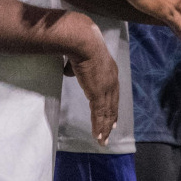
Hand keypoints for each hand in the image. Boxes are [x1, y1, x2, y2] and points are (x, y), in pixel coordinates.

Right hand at [63, 13, 119, 144]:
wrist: (83, 41)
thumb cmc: (79, 43)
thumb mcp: (79, 55)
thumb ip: (76, 65)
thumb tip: (68, 69)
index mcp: (109, 70)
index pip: (112, 92)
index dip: (112, 104)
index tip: (112, 115)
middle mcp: (112, 80)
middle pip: (112, 104)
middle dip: (111, 118)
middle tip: (110, 130)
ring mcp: (106, 88)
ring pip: (107, 113)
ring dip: (104, 127)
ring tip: (102, 139)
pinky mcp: (98, 94)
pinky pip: (99, 114)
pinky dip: (99, 126)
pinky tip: (98, 135)